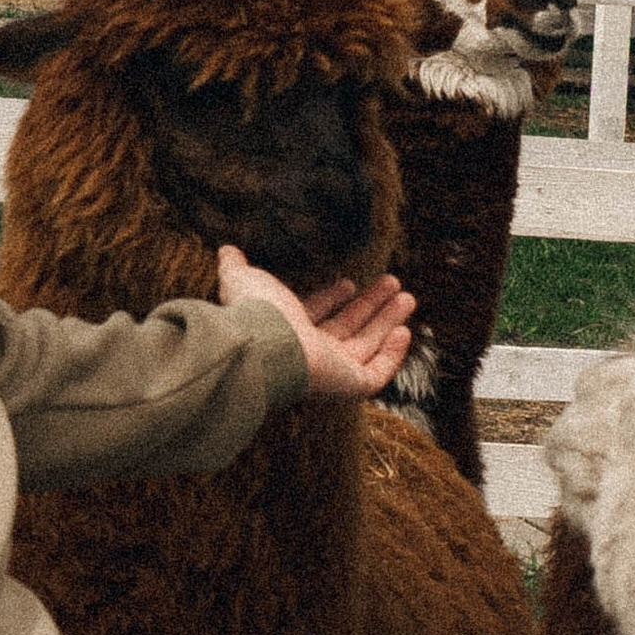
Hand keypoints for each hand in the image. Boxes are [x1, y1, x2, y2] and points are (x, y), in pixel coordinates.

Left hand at [218, 247, 416, 400]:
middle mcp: (310, 352)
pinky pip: (377, 374)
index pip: (315, 315)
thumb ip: (235, 267)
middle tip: (392, 283)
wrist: (263, 344)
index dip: (331, 298)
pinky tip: (405, 331)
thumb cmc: (254, 313)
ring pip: (367, 347)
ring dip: (387, 321)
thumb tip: (226, 249)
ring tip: (408, 296)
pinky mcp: (349, 384)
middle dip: (370, 306)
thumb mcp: (243, 280)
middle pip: (348, 329)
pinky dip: (393, 356)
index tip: (347, 281)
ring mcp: (332, 371)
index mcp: (288, 330)